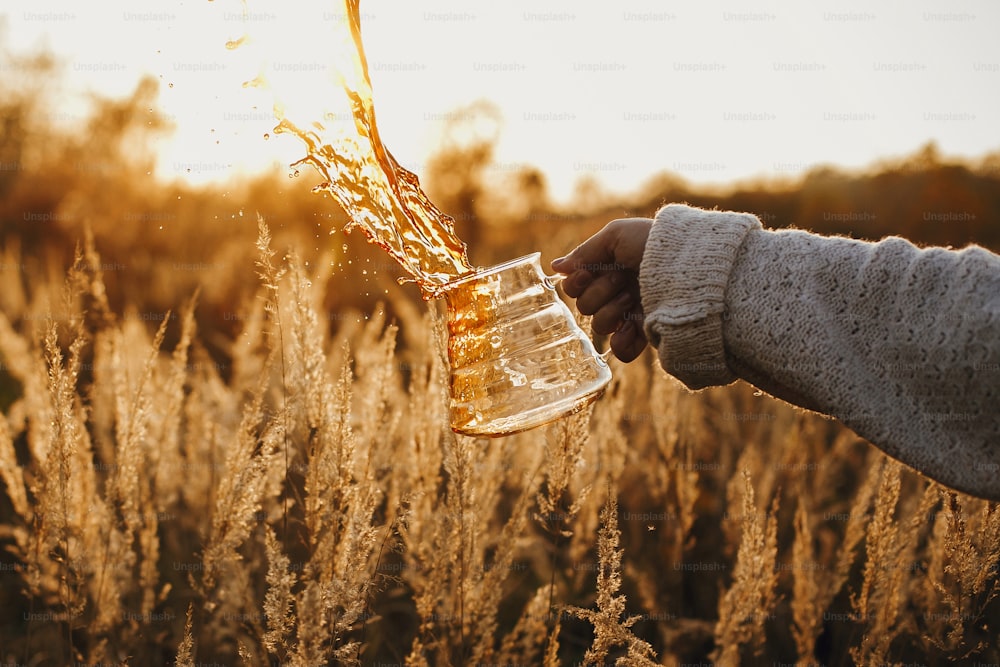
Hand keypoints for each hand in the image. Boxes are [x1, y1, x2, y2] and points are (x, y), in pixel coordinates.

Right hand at [551, 217, 652, 362]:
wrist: (689, 264)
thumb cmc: (653, 242)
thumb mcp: (616, 236)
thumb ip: (585, 253)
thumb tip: (556, 267)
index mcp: (608, 269)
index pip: (575, 286)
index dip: (577, 282)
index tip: (588, 273)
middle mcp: (617, 292)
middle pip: (584, 306)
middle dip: (600, 291)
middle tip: (622, 278)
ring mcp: (631, 315)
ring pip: (599, 327)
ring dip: (613, 310)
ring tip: (634, 296)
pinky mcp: (645, 335)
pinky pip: (620, 351)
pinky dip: (621, 343)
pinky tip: (631, 327)